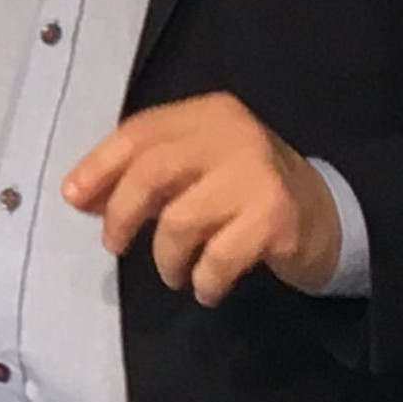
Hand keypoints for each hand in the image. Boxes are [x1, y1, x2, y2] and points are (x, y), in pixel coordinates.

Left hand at [61, 95, 340, 306]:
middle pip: (153, 172)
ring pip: (180, 221)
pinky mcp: (275, 220)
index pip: (140, 132)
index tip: (73, 199)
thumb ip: (145, 173)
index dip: (99, 166)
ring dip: (165, 258)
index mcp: (210, 113)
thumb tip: (79, 195)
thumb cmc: (245, 191)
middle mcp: (235, 136)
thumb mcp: (197, 168)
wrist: (328, 217)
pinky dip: (202, 281)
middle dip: (122, 213)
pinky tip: (206, 288)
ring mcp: (258, 177)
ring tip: (174, 272)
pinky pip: (216, 259)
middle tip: (114, 246)